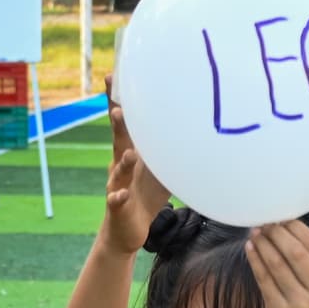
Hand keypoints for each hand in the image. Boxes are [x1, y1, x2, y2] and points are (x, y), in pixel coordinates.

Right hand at [102, 88, 168, 253]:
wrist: (128, 229)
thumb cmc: (145, 195)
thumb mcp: (160, 169)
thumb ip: (168, 148)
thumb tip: (195, 125)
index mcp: (129, 153)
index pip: (125, 124)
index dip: (118, 101)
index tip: (113, 77)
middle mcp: (119, 166)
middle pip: (117, 141)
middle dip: (117, 125)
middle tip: (118, 108)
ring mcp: (116, 185)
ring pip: (118, 171)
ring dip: (124, 163)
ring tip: (131, 155)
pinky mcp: (117, 206)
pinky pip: (116, 200)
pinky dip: (118, 197)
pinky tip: (121, 194)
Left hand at [245, 220, 308, 307]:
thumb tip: (289, 226)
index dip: (296, 228)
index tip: (282, 217)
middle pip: (295, 252)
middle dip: (277, 233)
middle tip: (265, 222)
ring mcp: (300, 304)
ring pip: (277, 264)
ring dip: (263, 244)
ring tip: (255, 232)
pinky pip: (264, 280)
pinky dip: (256, 261)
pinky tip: (250, 249)